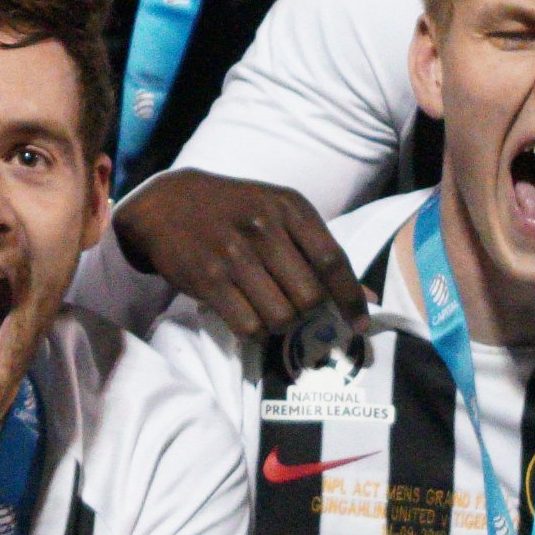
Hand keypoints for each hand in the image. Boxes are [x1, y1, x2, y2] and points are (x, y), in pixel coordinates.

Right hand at [113, 169, 366, 342]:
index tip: (359, 324)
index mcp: (289, 207)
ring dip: (280, 324)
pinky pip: (248, 327)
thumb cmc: (235, 210)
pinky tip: (247, 317)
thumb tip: (365, 299)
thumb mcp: (278, 213)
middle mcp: (264, 228)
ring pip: (281, 317)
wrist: (168, 203)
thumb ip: (319, 250)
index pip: (333, 261)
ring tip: (267, 309)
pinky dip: (254, 331)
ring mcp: (234, 254)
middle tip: (293, 307)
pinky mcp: (208, 279)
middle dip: (307, 312)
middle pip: (310, 297)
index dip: (350, 298)